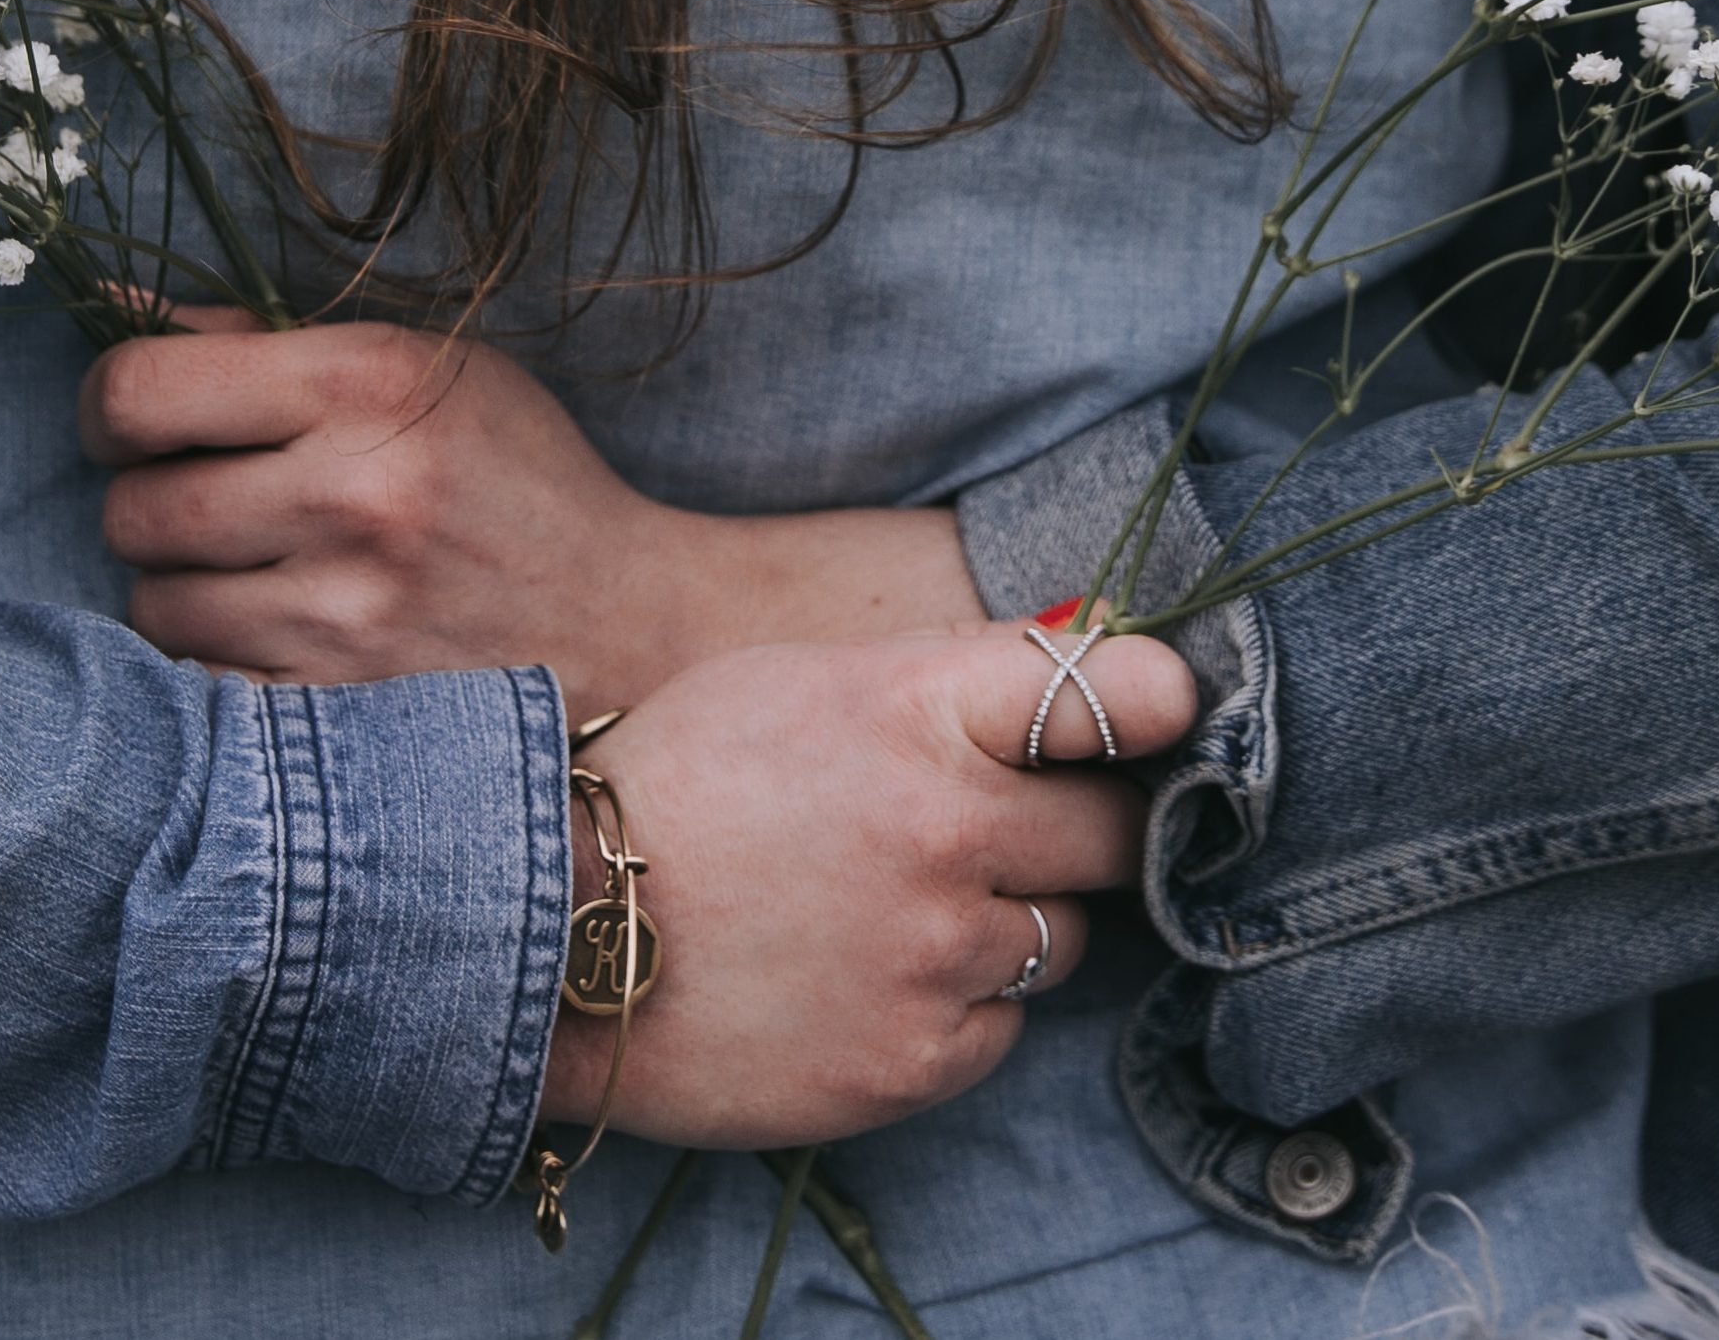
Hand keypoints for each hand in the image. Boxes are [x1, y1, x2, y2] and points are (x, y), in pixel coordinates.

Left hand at [83, 312, 982, 719]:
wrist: (632, 625)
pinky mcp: (345, 712)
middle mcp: (352, 494)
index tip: (138, 425)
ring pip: (154, 605)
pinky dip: (219, 666)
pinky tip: (278, 640)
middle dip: (149, 503)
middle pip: (132, 509)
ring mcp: (345, 616)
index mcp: (364, 383)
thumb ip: (260, 340)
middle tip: (206, 503)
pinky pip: (200, 687)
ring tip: (256, 575)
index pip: (136, 391)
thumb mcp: (419, 368)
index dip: (110, 409)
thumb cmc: (513, 479)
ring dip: (183, 591)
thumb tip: (110, 305)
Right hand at [530, 622, 1197, 1146]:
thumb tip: (1079, 657)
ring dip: (1004, 923)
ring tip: (893, 911)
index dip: (1160, 704)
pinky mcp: (917, 1060)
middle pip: (1111, 831)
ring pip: (1060, 937)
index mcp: (915, 709)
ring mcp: (937, 953)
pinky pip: (1000, 1027)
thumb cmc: (674, 785)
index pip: (1115, 693)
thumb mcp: (797, 680)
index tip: (1168, 715)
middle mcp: (946, 829)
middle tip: (998, 831)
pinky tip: (863, 979)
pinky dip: (953, 1008)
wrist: (550, 936)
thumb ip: (940, 677)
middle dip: (1073, 827)